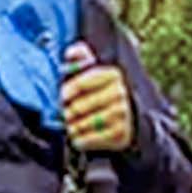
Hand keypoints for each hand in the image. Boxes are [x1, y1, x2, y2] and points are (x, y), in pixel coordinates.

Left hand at [60, 39, 132, 154]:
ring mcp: (122, 115)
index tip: (62, 98)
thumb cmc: (102, 92)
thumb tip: (71, 52)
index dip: (66, 92)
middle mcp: (120, 93)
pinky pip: (89, 139)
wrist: (129, 120)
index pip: (80, 83)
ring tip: (71, 125)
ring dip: (72, 127)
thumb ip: (82, 58)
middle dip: (67, 112)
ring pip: (82, 124)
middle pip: (78, 106)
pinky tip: (78, 137)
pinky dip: (80, 140)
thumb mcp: (95, 72)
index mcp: (112, 74)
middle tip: (65, 114)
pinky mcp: (120, 135)